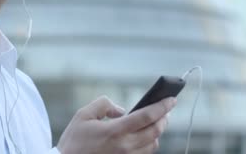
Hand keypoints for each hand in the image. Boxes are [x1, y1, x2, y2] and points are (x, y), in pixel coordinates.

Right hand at [57, 96, 175, 153]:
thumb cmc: (74, 141)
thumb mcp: (83, 115)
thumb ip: (104, 105)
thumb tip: (121, 109)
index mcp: (115, 131)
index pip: (147, 116)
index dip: (162, 107)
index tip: (172, 99)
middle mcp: (125, 146)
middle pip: (155, 131)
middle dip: (164, 118)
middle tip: (166, 110)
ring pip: (153, 145)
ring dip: (157, 132)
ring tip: (156, 122)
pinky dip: (149, 144)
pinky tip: (145, 136)